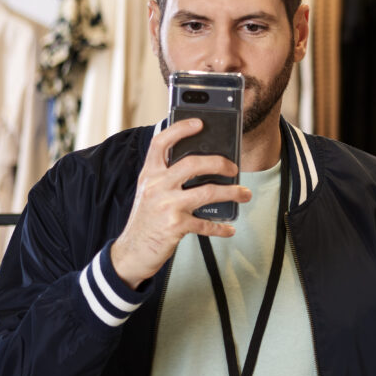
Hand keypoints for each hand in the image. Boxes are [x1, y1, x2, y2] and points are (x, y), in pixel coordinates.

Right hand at [108, 118, 251, 286]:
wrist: (131, 252)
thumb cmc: (146, 219)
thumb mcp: (150, 192)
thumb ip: (168, 177)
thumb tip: (204, 165)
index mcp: (150, 174)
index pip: (161, 143)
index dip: (180, 129)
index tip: (199, 122)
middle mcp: (156, 186)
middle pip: (193, 163)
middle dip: (220, 163)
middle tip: (234, 168)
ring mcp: (166, 206)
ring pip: (207, 191)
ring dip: (232, 192)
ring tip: (244, 194)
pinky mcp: (174, 226)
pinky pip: (206, 224)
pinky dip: (221, 227)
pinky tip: (229, 228)